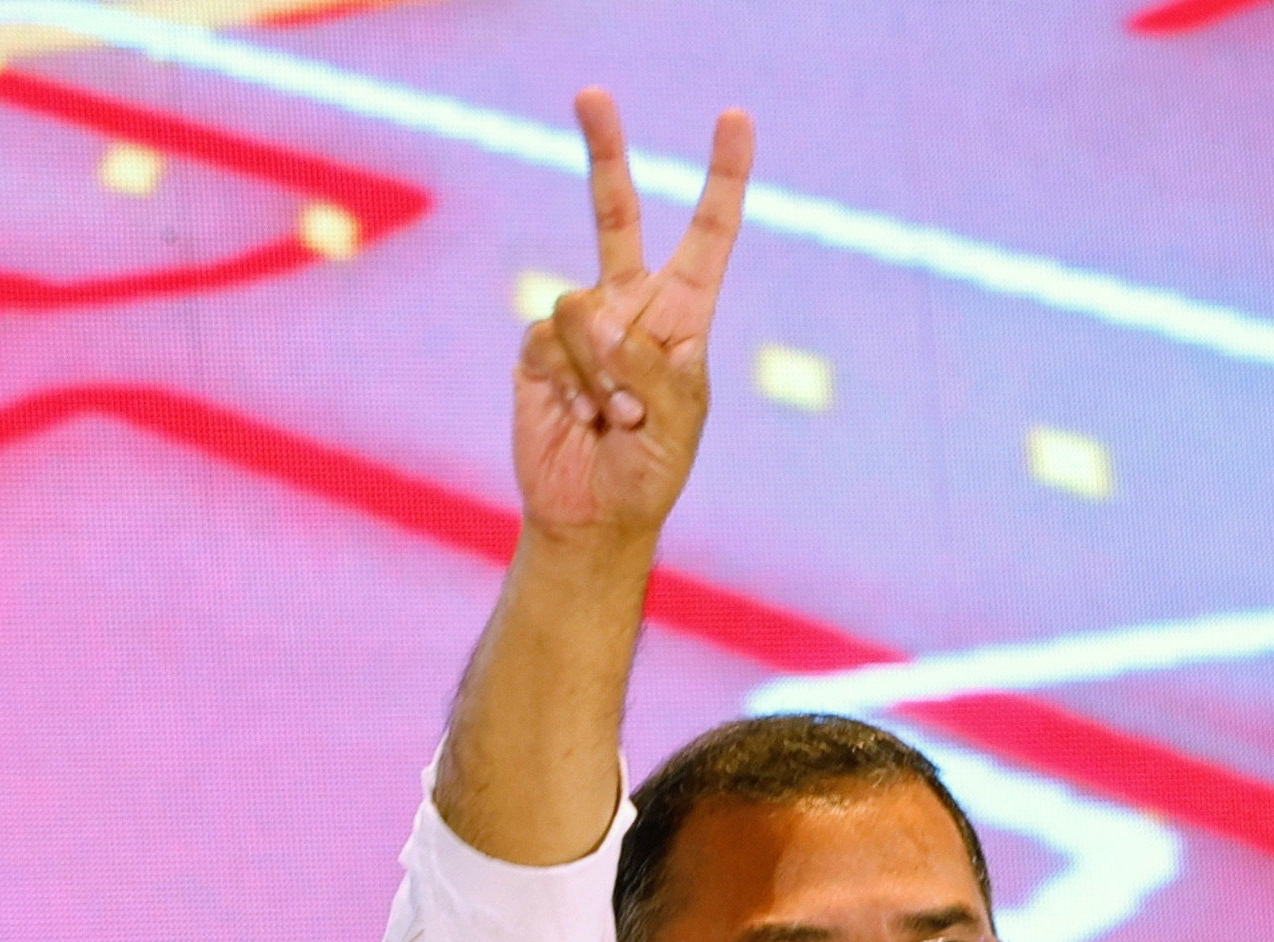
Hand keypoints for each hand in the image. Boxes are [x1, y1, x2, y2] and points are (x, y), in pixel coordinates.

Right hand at [513, 89, 753, 544]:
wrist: (592, 515)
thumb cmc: (649, 471)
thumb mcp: (674, 422)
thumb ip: (648, 365)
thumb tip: (604, 319)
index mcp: (684, 316)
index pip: (708, 236)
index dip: (722, 179)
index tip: (734, 120)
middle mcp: (631, 307)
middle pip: (614, 213)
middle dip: (604, 152)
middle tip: (591, 94)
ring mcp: (582, 326)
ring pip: (580, 304)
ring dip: (600, 367)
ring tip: (613, 415)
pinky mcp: (539, 350)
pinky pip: (547, 339)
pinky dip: (569, 381)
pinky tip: (581, 416)